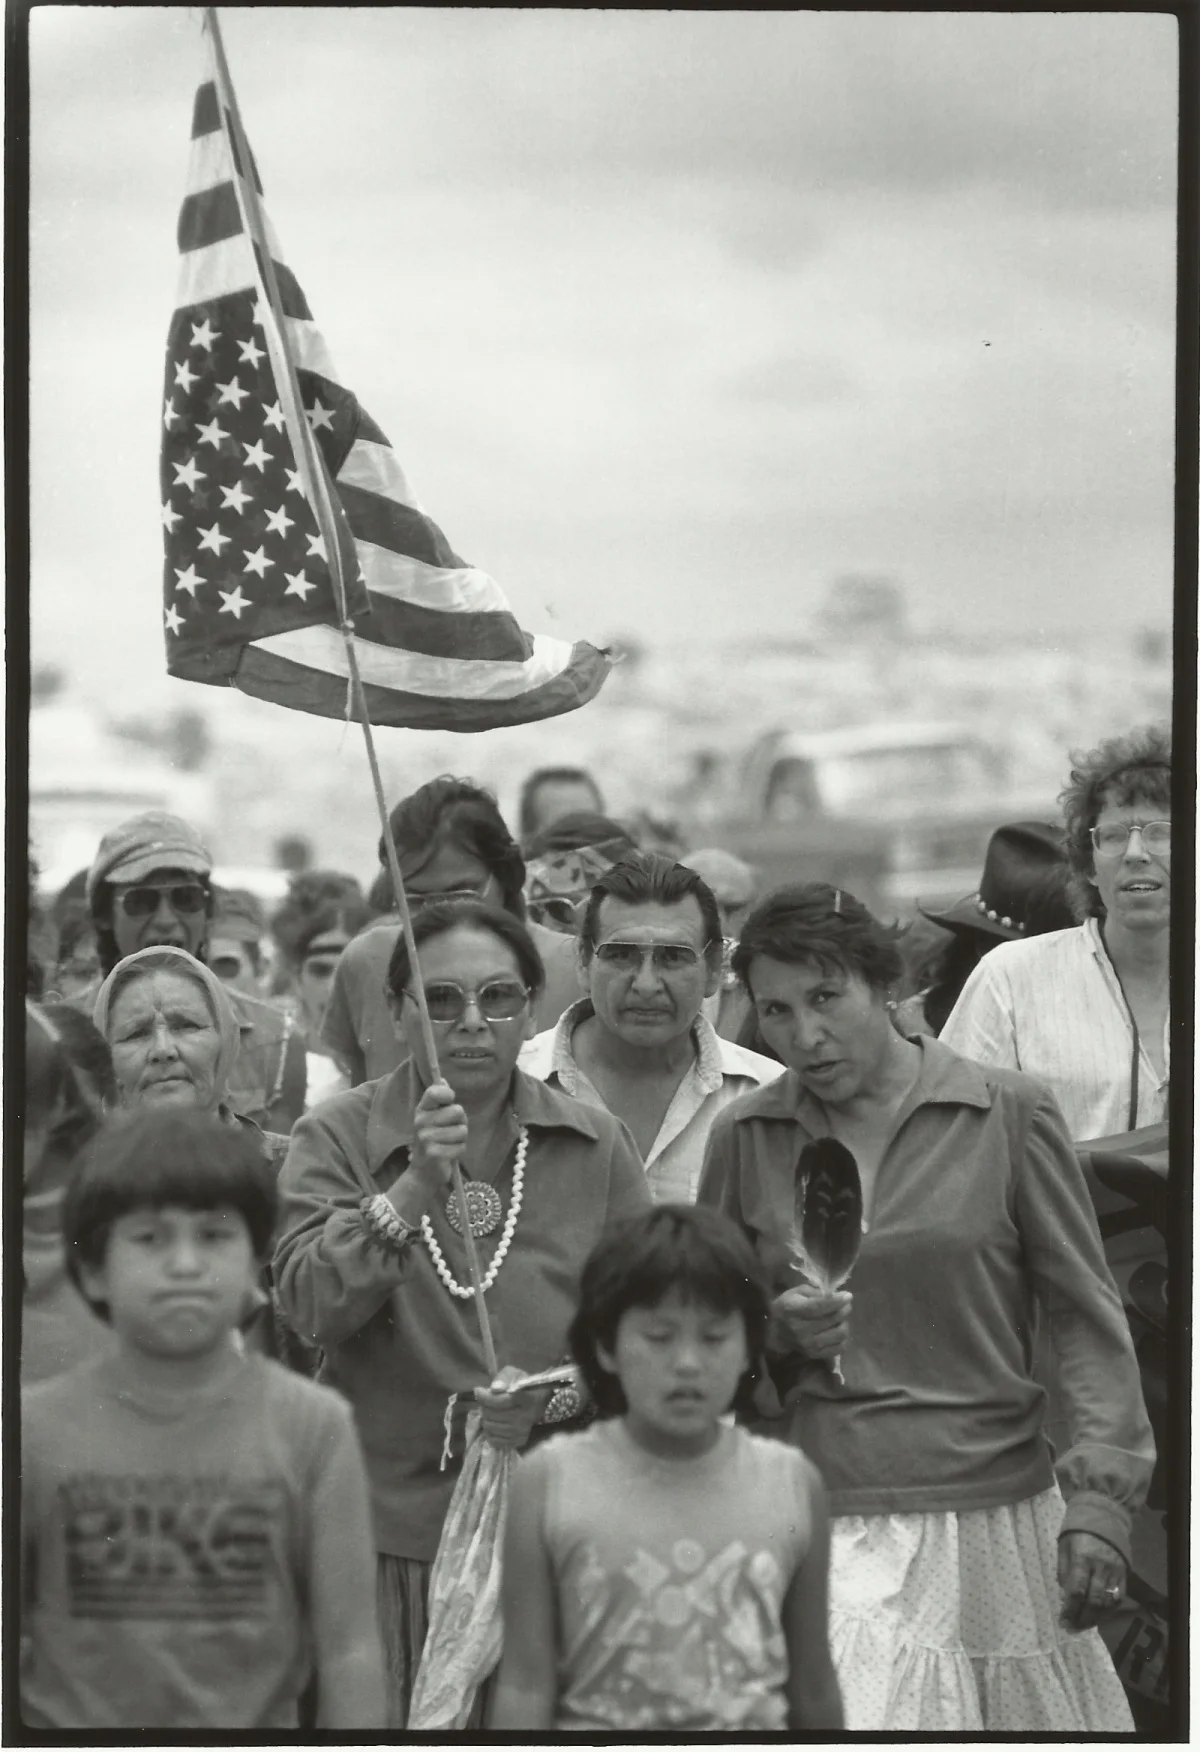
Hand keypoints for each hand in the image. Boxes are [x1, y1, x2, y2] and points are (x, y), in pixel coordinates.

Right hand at [390, 1081, 465, 1213]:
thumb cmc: (432, 1142)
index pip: (435, 1092)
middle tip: (451, 1132)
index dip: (447, 1094)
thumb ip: (439, 1100)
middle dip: (461, 1122)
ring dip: (461, 1140)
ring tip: (449, 1144)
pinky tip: (448, 1155)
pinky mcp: (434, 1153)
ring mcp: (426, 1138)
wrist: (422, 1174)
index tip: (449, 1100)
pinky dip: (459, 1152)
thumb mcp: (432, 1119)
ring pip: (462, 1130)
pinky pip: (461, 1147)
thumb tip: (443, 1079)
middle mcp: (421, 1122)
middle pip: (458, 1111)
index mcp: (421, 1110)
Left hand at [474, 1364, 550, 1450]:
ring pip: (491, 1428)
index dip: (486, 1397)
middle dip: (484, 1406)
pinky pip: (495, 1441)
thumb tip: (494, 1389)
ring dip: (486, 1418)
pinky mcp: (519, 1441)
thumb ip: (504, 1378)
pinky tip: (493, 1423)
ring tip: (489, 1411)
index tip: (478, 1390)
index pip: (501, 1401)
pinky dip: (490, 1432)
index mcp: (528, 1398)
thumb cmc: (523, 1385)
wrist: (539, 1401)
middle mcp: (526, 1417)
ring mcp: (522, 1431)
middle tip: (485, 1401)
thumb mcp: (515, 1374)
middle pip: (493, 1415)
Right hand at [770, 1286, 851, 1362]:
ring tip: (841, 1318)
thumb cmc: (786, 1308)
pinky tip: (838, 1330)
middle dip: (844, 1309)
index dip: (836, 1301)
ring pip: (839, 1334)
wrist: (775, 1333)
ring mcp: (808, 1345)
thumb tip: (835, 1294)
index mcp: (793, 1310)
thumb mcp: (796, 1293)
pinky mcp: (815, 1355)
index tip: (848, 1295)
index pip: (819, 1306)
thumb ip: (815, 1292)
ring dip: (844, 1323)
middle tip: (846, 1304)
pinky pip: (839, 1348)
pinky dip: (843, 1338)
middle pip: (832, 1319)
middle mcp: (800, 1329)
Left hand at [1057, 1531, 1125, 1631]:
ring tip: (1084, 1624)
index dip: (1070, 1609)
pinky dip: (1109, 1610)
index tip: (1063, 1620)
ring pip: (1108, 1603)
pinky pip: (1119, 1598)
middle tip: (1073, 1628)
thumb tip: (1064, 1596)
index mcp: (1082, 1558)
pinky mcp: (1125, 1573)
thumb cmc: (1077, 1530)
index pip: (1077, 1591)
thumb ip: (1063, 1570)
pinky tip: (1099, 1615)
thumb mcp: (1063, 1545)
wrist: (1104, 1514)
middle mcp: (1101, 1567)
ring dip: (1096, 1618)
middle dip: (1082, 1618)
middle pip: (1094, 1601)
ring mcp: (1115, 1571)